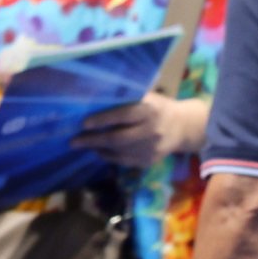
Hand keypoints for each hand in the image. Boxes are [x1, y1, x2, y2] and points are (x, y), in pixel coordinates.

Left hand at [75, 92, 206, 171]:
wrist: (183, 127)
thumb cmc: (158, 107)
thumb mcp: (148, 97)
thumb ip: (128, 98)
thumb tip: (96, 96)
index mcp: (150, 110)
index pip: (124, 115)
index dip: (103, 119)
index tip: (84, 123)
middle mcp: (152, 130)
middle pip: (118, 138)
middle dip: (93, 140)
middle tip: (74, 141)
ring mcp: (151, 148)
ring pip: (119, 153)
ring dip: (98, 149)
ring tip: (83, 144)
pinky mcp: (149, 161)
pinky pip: (124, 162)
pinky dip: (109, 157)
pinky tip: (99, 151)